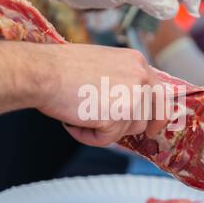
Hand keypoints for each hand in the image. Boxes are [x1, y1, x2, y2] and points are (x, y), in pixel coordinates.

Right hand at [34, 44, 167, 146]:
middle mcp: (140, 78)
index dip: (156, 115)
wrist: (43, 72)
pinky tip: (73, 123)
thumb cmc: (63, 66)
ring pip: (128, 130)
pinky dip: (89, 137)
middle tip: (110, 130)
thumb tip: (129, 105)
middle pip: (147, 117)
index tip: (152, 127)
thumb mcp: (103, 63)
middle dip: (128, 126)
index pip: (160, 94)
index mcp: (137, 62)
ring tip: (79, 116)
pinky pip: (107, 139)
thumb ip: (122, 80)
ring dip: (104, 129)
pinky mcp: (117, 116)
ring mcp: (132, 97)